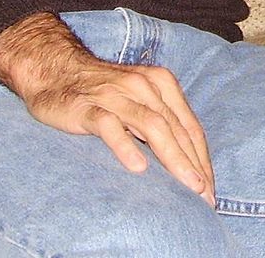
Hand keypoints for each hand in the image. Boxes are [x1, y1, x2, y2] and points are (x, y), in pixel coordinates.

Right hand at [0, 12, 214, 205]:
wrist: (54, 69)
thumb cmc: (103, 91)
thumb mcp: (138, 100)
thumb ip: (161, 122)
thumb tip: (187, 162)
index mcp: (160, 84)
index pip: (189, 126)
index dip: (203, 158)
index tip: (210, 188)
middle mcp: (142, 86)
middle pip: (175, 128)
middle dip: (193, 164)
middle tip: (204, 195)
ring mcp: (115, 95)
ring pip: (152, 126)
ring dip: (173, 157)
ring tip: (186, 185)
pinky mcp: (88, 108)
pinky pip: (110, 126)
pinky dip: (126, 146)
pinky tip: (138, 167)